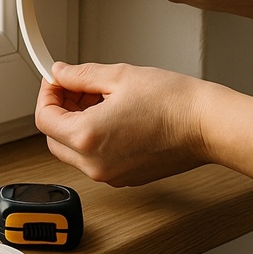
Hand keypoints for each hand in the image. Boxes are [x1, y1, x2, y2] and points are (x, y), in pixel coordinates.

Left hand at [35, 61, 252, 187]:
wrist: (208, 125)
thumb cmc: (174, 102)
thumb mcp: (119, 76)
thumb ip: (81, 75)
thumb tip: (61, 74)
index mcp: (87, 138)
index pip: (44, 119)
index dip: (47, 95)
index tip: (56, 82)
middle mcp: (95, 164)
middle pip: (55, 139)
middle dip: (61, 111)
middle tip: (77, 88)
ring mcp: (111, 175)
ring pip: (75, 152)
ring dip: (77, 125)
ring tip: (101, 98)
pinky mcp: (127, 178)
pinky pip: (97, 160)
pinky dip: (96, 139)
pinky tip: (115, 116)